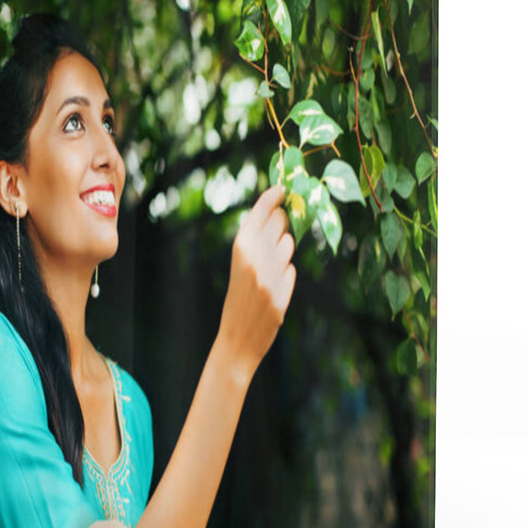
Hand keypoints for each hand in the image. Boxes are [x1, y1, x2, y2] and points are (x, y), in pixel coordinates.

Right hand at [217, 184, 296, 383]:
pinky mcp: (283, 293)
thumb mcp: (238, 264)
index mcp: (240, 247)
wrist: (235, 340)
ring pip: (289, 244)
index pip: (262, 210)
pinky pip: (291, 270)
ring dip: (284, 250)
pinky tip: (271, 288)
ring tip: (269, 267)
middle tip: (276, 230)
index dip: (274, 195)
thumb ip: (255, 242)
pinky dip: (285, 274)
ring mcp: (271, 276)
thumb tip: (280, 215)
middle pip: (280, 221)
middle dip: (281, 221)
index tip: (284, 187)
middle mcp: (256, 258)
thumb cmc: (236, 298)